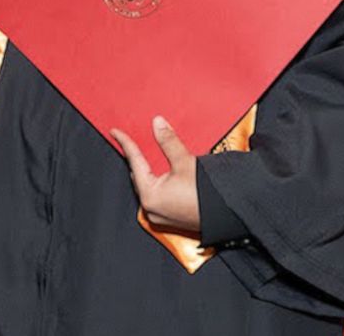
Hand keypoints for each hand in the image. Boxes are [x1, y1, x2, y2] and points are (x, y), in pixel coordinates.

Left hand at [109, 116, 201, 233]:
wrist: (228, 215)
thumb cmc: (206, 195)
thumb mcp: (185, 163)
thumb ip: (168, 142)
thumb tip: (157, 123)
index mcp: (150, 195)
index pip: (134, 161)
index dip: (125, 143)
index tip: (115, 133)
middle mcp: (150, 208)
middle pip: (138, 176)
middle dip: (135, 158)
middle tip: (129, 141)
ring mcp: (159, 216)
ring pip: (146, 187)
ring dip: (145, 171)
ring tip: (143, 155)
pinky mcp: (168, 218)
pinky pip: (155, 197)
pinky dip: (154, 183)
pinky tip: (159, 175)